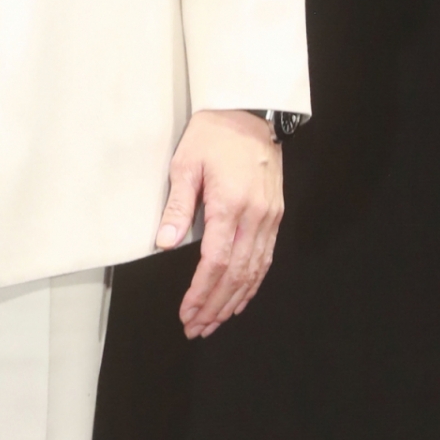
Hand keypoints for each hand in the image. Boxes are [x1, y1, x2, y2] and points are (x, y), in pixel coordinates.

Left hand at [154, 109, 283, 338]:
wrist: (247, 113)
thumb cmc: (212, 135)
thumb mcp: (185, 164)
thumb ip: (177, 207)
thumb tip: (164, 243)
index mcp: (230, 205)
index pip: (216, 262)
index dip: (201, 292)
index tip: (187, 311)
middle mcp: (254, 216)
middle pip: (236, 274)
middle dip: (215, 305)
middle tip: (196, 326)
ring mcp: (269, 217)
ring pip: (255, 271)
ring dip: (234, 300)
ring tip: (214, 321)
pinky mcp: (275, 214)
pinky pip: (266, 258)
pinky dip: (253, 283)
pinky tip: (240, 297)